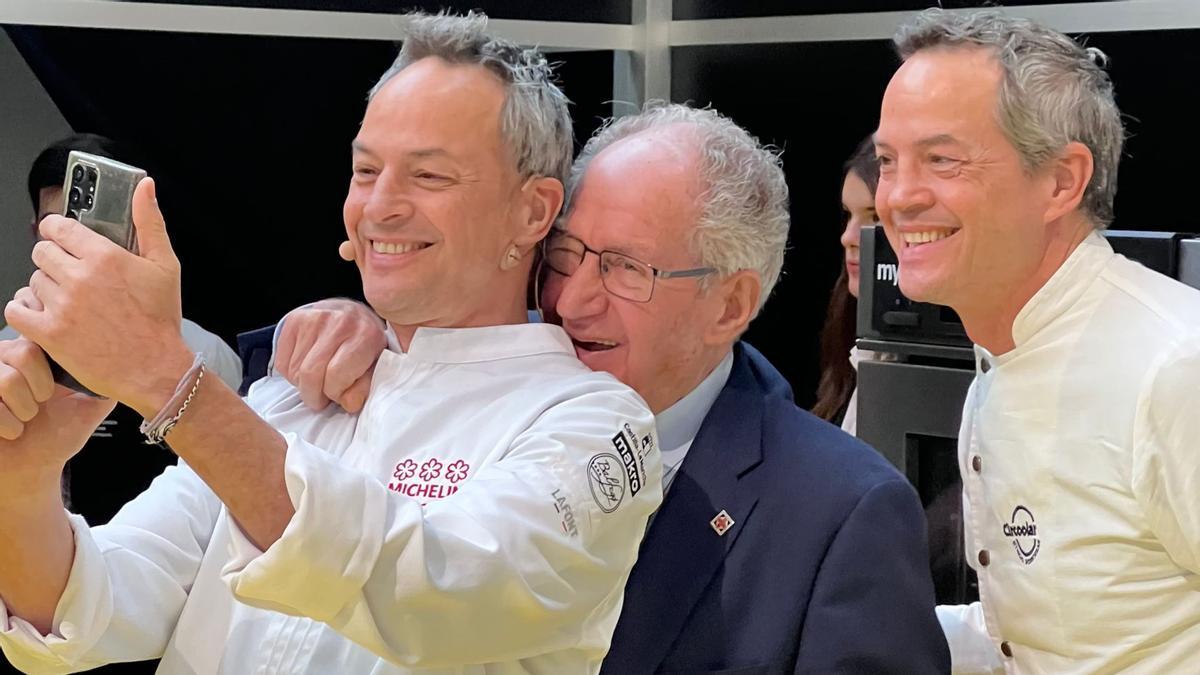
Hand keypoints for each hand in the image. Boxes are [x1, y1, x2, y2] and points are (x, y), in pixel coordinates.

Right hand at [0, 337, 114, 492]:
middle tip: (40, 406)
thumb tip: (133, 362)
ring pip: (7, 379)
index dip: (53, 362)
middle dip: (40, 390)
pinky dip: (8, 426)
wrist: (30, 468)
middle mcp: (3, 359)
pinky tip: (10, 430)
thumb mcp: (90, 406)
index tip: (57, 388)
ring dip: (24, 410)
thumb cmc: (55, 437)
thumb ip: (107, 382)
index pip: (42, 333)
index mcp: (33, 355)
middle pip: (23, 352)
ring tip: (25, 419)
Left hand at [5, 178, 193, 416]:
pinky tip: (45, 315)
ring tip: (66, 301)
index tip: (61, 238)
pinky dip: (26, 310)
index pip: (58, 228)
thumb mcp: (165, 267)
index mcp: (104, 257)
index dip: (57, 232)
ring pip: (33, 281)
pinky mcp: (49, 333)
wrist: (155, 368)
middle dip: (53, 260)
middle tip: (70, 275)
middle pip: (41, 253)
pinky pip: (17, 310)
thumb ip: (150, 222)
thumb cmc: (160, 322)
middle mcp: (79, 278)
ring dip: (46, 288)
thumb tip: (145, 188)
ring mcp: (61, 306)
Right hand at [275, 298, 385, 412]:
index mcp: (365, 336)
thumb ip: (364, 388)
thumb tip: (349, 403)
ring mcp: (313, 318)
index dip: (335, 393)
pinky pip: (282, 363)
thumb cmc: (365, 346)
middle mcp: (339, 322)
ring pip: (294, 371)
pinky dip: (291, 374)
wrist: (353, 315)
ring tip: (318, 378)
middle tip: (322, 398)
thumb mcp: (375, 368)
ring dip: (303, 384)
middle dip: (314, 395)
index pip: (336, 375)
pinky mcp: (294, 320)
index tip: (339, 396)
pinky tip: (306, 367)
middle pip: (310, 374)